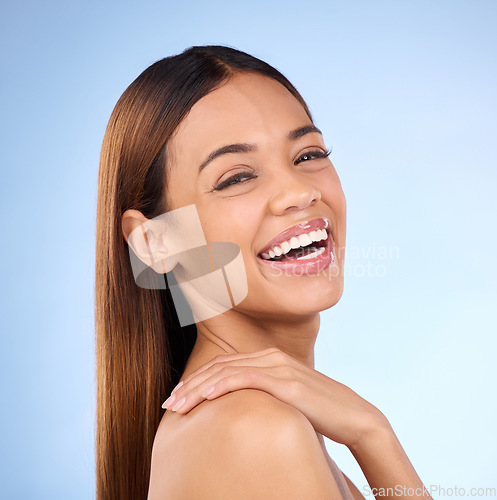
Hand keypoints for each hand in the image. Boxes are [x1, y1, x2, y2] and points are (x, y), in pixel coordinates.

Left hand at [162, 347, 389, 448]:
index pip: (225, 365)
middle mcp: (270, 357)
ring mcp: (278, 367)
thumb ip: (266, 394)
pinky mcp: (286, 382)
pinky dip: (220, 386)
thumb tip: (243, 409)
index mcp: (269, 359)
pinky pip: (244, 379)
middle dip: (190, 384)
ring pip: (226, 371)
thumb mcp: (287, 398)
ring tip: (176, 405)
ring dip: (197, 387)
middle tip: (169, 402)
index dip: (198, 380)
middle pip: (220, 366)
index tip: (179, 396)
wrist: (354, 416)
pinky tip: (203, 398)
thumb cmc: (319, 412)